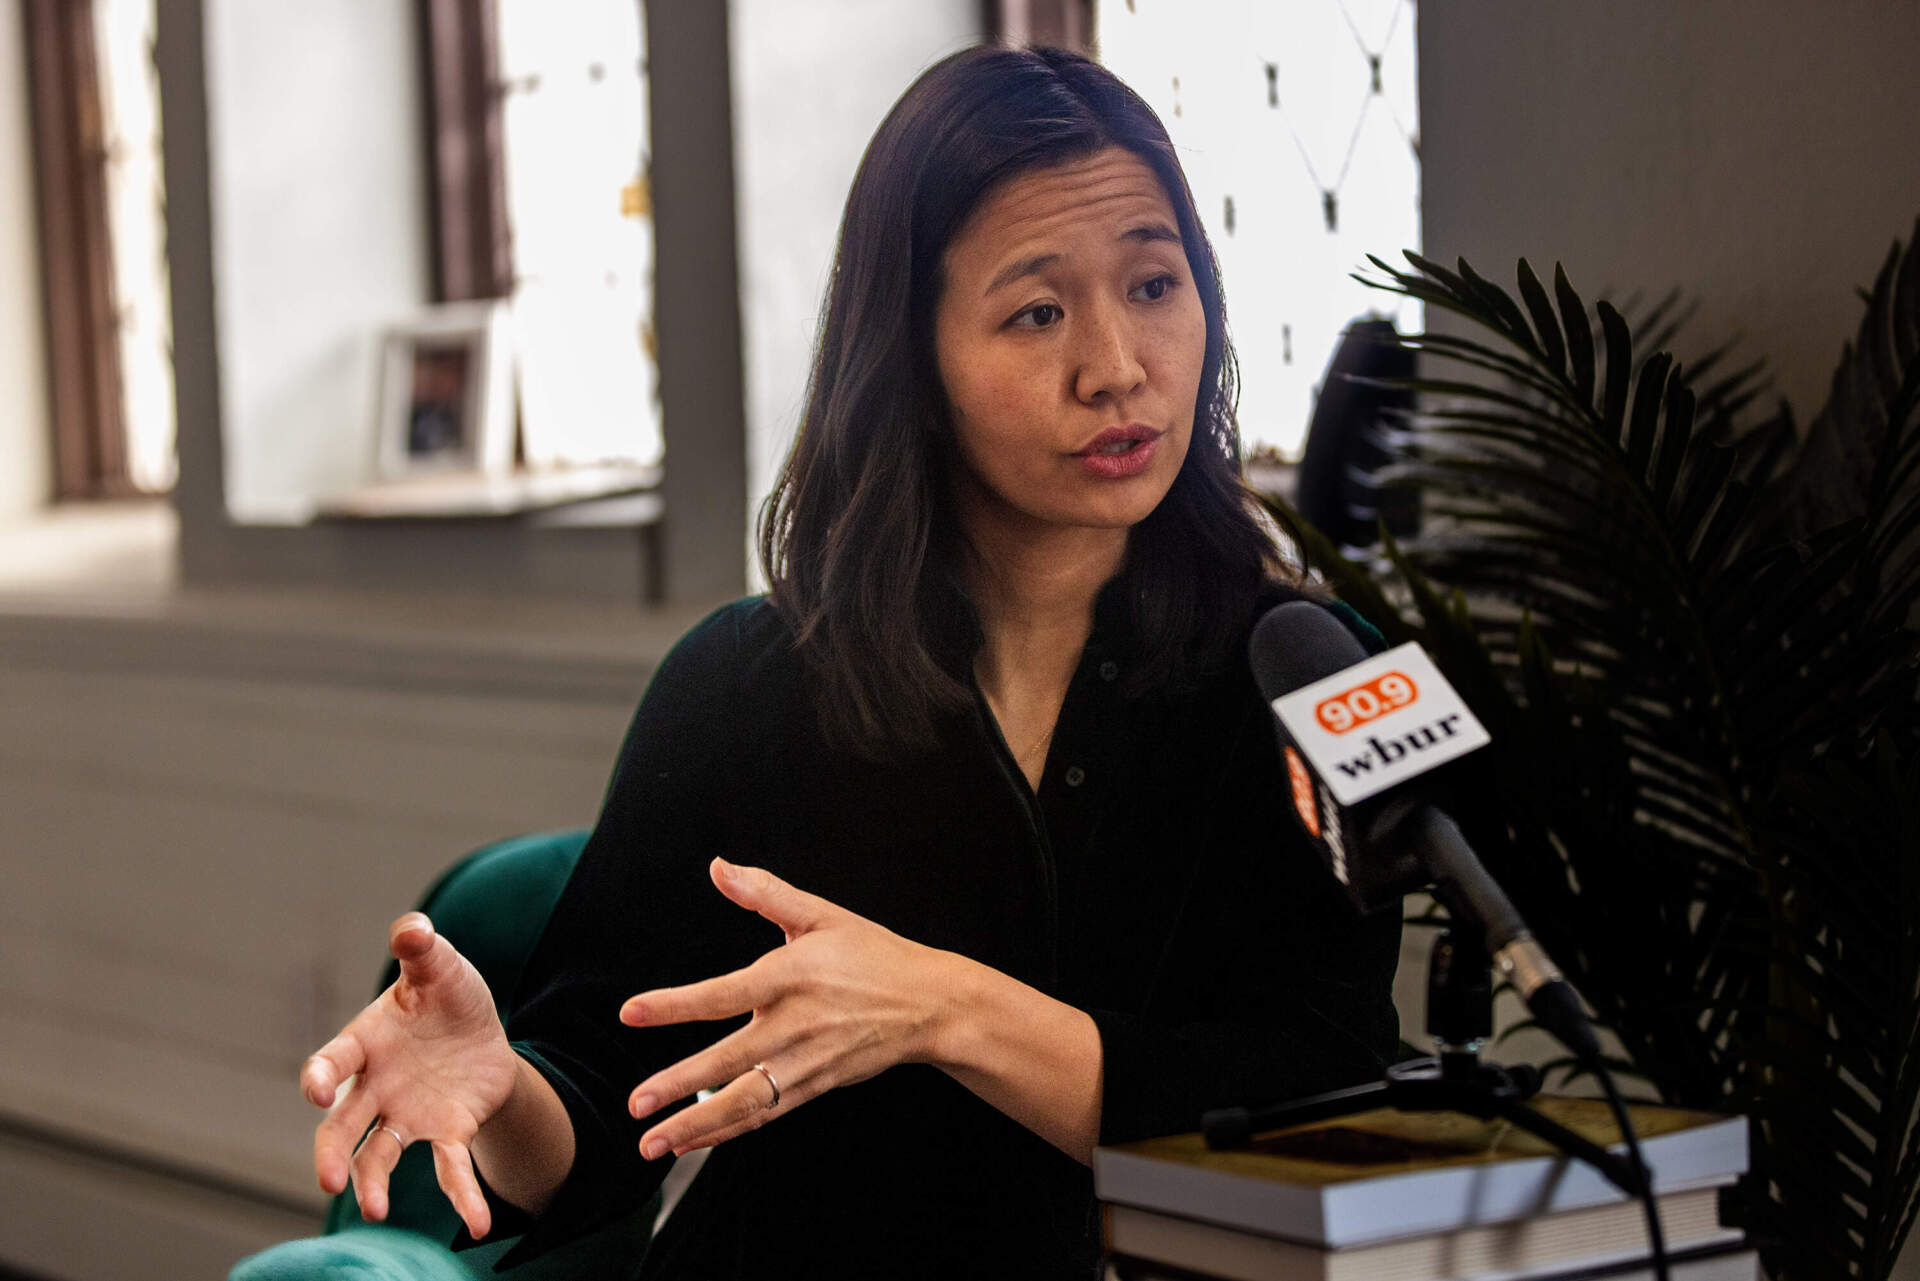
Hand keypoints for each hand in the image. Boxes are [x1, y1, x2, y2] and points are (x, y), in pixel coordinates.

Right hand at [301, 914, 521, 1238]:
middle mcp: (376, 1087)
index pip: (333, 1062)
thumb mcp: (441, 968)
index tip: (317, 1091)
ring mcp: (406, 1115)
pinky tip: (477, 1223)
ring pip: (377, 1155)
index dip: (322, 1077)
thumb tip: (413, 929)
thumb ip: (423, 949)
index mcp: (366, 1042)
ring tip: (373, 1210)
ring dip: (372, 1183)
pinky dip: (461, 1195)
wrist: (482, 1034)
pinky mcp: (444, 1133)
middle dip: (330, 1152)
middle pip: (341, 1126)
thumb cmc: (446, 999)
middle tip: (327, 1179)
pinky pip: (448, 1168)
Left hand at [618, 858, 957, 1158]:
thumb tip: (718, 867)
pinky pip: (765, 1113)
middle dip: (679, 1085)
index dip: (676, 1004)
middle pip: (728, 1060)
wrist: (930, 1004)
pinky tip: (691, 1141)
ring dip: (696, 1125)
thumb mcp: (822, 916)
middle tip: (635, 1105)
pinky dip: (726, 1129)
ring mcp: (807, 1061)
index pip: (724, 993)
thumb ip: (765, 893)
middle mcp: (796, 1024)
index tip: (631, 1012)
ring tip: (652, 1143)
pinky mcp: (816, 1085)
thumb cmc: (872, 954)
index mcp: (792, 976)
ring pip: (744, 1100)